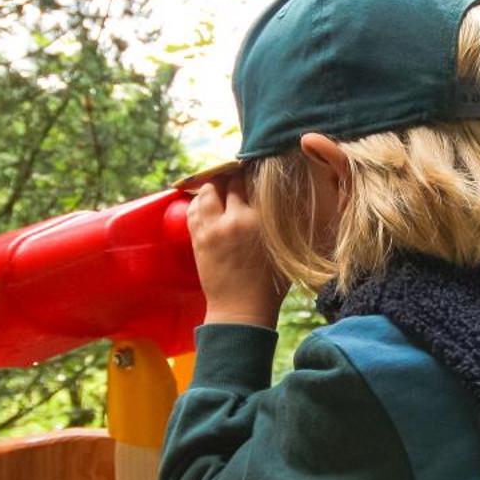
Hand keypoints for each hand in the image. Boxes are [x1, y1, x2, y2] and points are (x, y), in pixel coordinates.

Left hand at [186, 175, 288, 328]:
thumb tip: (286, 194)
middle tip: (238, 175)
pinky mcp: (198, 238)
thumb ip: (286, 220)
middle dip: (234, 176)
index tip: (256, 169)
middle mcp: (235, 219)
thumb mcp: (285, 247)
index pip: (254, 181)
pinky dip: (199, 201)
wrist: (241, 310)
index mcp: (261, 220)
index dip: (254, 172)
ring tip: (221, 186)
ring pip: (207, 191)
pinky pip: (193, 209)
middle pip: (229, 181)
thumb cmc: (270, 284)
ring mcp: (213, 228)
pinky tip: (207, 202)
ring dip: (214, 185)